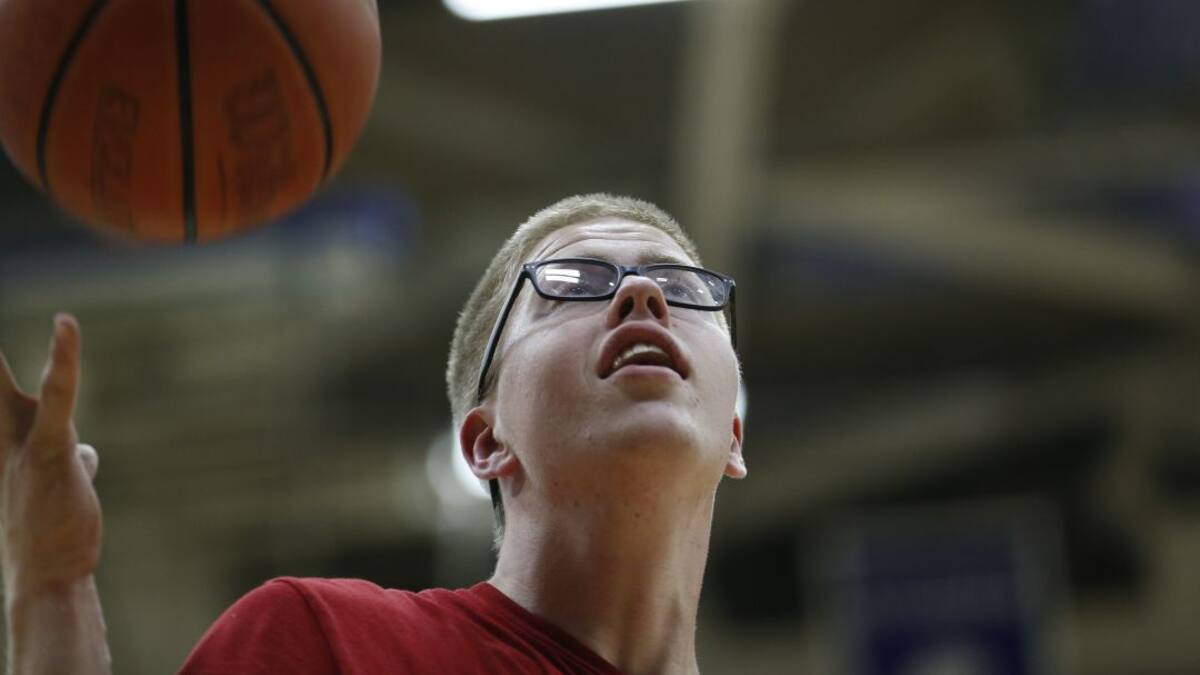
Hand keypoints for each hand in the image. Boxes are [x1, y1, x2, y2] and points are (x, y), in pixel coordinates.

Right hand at [0, 314, 101, 598]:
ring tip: (48, 318)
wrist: (47, 578)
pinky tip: (63, 324)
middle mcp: (1, 442)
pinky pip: (56, 393)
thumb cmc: (53, 536)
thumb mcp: (60, 488)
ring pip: (13, 386)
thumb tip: (88, 452)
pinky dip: (62, 358)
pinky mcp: (49, 448)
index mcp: (2, 446)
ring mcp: (21, 444)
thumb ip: (69, 460)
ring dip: (33, 354)